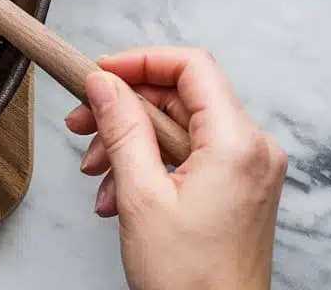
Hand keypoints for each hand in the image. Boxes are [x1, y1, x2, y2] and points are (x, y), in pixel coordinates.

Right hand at [65, 47, 285, 289]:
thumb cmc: (189, 278)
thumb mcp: (139, 194)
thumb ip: (121, 128)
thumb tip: (103, 82)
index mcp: (236, 143)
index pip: (190, 67)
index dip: (139, 61)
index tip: (98, 73)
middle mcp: (251, 149)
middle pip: (179, 97)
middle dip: (123, 109)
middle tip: (80, 122)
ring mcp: (246, 169)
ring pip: (176, 127)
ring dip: (128, 141)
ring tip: (95, 172)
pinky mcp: (236, 187)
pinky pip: (186, 155)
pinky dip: (147, 164)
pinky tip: (116, 193)